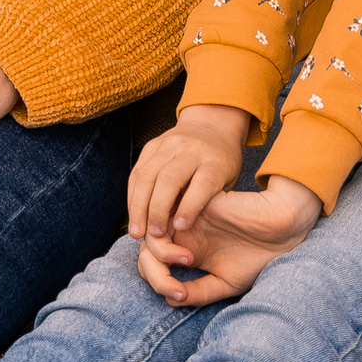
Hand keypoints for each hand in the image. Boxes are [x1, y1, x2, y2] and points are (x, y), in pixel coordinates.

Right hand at [127, 106, 249, 260]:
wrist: (211, 126)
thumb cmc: (221, 164)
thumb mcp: (227, 182)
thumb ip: (210, 203)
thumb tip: (185, 233)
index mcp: (215, 161)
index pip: (202, 183)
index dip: (190, 206)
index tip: (180, 228)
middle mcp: (190, 149)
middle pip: (170, 178)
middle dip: (158, 209)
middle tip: (153, 235)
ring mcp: (168, 145)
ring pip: (147, 175)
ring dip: (139, 206)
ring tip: (137, 232)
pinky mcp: (152, 146)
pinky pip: (137, 172)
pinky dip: (133, 196)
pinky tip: (134, 215)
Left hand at [138, 175, 320, 307]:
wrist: (281, 231)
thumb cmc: (258, 258)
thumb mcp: (225, 284)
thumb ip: (198, 292)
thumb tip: (167, 299)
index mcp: (188, 253)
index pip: (155, 267)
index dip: (158, 284)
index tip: (180, 295)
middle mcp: (182, 237)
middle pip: (146, 254)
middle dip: (154, 275)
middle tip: (177, 289)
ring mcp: (185, 220)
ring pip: (150, 237)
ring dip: (160, 257)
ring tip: (188, 263)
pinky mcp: (190, 205)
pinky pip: (163, 219)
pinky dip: (166, 240)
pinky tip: (189, 255)